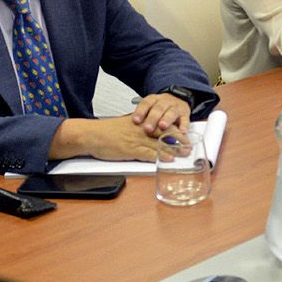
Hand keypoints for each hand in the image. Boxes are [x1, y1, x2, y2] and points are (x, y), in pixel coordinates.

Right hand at [53, 115, 177, 161]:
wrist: (91, 135)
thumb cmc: (106, 132)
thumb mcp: (125, 126)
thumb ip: (138, 129)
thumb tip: (149, 133)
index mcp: (140, 122)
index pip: (162, 123)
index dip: (176, 129)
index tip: (187, 134)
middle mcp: (140, 129)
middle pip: (165, 132)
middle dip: (180, 139)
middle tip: (190, 145)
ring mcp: (136, 140)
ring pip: (159, 143)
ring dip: (174, 149)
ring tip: (185, 153)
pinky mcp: (130, 150)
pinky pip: (148, 153)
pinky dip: (160, 156)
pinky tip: (168, 159)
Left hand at [130, 92, 190, 138]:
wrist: (177, 99)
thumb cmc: (159, 109)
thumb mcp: (150, 109)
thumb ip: (143, 118)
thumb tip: (129, 129)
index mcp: (153, 100)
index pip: (146, 103)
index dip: (140, 112)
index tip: (135, 121)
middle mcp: (165, 102)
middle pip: (158, 108)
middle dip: (152, 118)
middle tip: (147, 129)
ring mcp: (175, 107)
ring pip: (171, 112)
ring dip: (166, 120)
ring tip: (162, 127)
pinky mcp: (185, 114)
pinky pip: (185, 119)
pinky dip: (184, 126)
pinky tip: (182, 132)